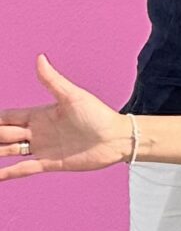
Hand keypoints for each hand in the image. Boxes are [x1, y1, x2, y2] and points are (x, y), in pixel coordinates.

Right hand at [0, 56, 127, 182]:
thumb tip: (39, 57)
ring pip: (8, 152)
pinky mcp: (50, 163)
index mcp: (38, 115)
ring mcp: (42, 148)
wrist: (118, 138)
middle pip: (3, 135)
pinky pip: (23, 169)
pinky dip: (7, 173)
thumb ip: (52, 80)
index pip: (6, 117)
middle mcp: (36, 132)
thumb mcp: (72, 96)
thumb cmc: (97, 114)